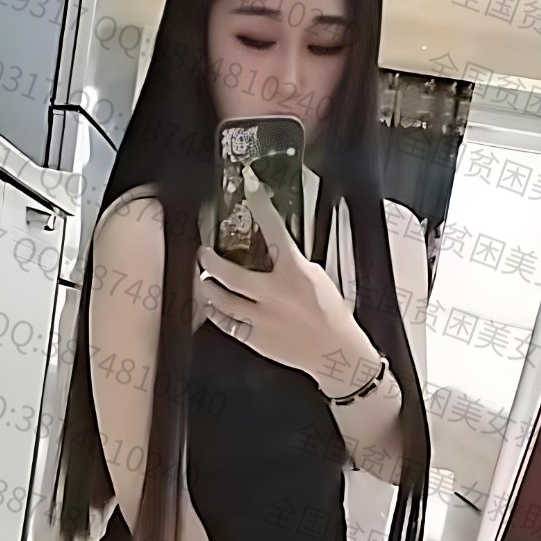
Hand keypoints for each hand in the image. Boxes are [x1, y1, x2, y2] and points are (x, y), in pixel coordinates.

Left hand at [197, 165, 367, 381]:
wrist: (336, 353)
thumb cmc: (332, 316)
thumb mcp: (317, 278)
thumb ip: (293, 264)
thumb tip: (274, 250)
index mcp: (294, 274)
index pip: (274, 231)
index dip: (260, 206)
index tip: (250, 188)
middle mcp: (274, 295)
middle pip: (229, 273)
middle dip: (210, 260)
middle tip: (204, 253)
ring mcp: (261, 318)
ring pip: (221, 299)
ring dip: (208, 286)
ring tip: (204, 279)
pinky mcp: (255, 338)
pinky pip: (226, 323)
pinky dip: (216, 312)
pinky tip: (212, 305)